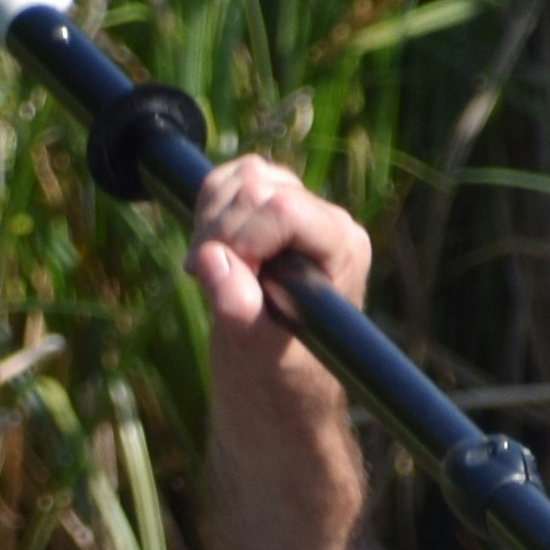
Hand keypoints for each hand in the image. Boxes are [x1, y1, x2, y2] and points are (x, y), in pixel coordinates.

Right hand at [187, 154, 373, 368]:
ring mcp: (301, 203)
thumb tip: (211, 259)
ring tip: (215, 272)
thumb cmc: (279, 370)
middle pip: (258, 188)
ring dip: (210, 223)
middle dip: (220, 234)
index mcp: (343, 246)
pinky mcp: (272, 199)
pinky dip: (207, 211)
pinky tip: (213, 252)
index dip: (241, 238)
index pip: (285, 210)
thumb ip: (239, 309)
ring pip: (241, 178)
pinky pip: (229, 180)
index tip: (224, 281)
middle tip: (212, 283)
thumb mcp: (258, 351)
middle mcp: (328, 218)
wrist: (277, 371)